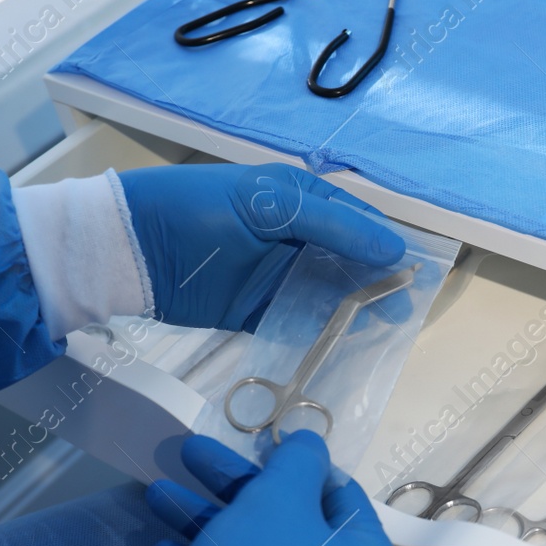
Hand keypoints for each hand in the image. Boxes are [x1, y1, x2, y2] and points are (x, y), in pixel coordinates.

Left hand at [120, 163, 404, 329]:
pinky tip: (343, 346)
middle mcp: (294, 236)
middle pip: (348, 261)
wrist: (130, 248)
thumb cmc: (198, 209)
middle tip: (402, 311)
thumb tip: (394, 249)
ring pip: (327, 294)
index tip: (415, 274)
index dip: (386, 246)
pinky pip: (297, 322)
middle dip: (375, 284)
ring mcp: (275, 275)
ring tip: (381, 332)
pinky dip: (319, 333)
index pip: (357, 221)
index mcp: (300, 199)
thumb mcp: (269, 204)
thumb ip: (332, 226)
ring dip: (352, 311)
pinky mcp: (256, 310)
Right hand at [145, 433, 399, 545]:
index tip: (257, 445)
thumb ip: (298, 463)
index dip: (296, 464)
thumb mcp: (279, 500)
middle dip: (233, 487)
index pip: (340, 494)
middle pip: (289, 522)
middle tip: (189, 456)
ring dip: (208, 522)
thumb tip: (311, 445)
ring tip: (156, 497)